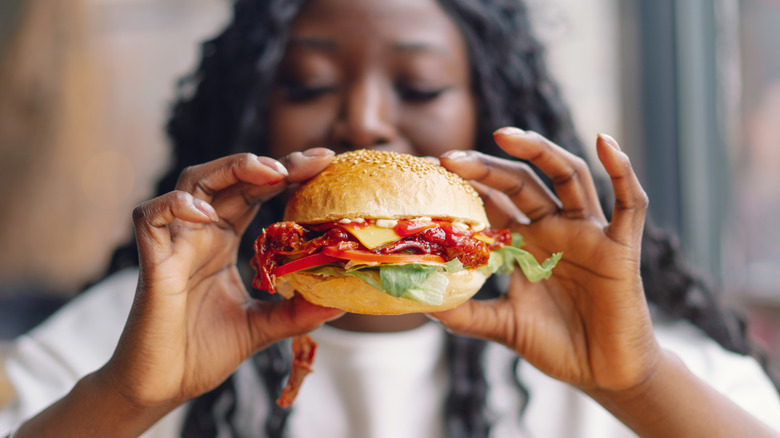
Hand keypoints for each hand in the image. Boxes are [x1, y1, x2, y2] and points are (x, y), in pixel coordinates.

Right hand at [102, 149, 344, 409]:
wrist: (161, 387)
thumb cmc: (203, 353)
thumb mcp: (263, 327)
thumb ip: (297, 312)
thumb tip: (342, 302)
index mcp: (224, 241)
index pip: (256, 192)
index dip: (287, 173)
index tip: (325, 161)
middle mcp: (200, 234)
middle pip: (230, 178)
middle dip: (270, 163)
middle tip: (310, 161)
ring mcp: (175, 243)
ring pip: (193, 182)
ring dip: (230, 169)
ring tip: (270, 173)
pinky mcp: (152, 261)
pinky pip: (151, 216)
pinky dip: (177, 205)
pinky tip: (209, 214)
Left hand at [431, 128, 659, 392]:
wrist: (604, 372)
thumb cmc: (557, 344)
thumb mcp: (503, 326)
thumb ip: (466, 315)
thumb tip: (422, 302)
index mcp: (524, 242)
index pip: (492, 200)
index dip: (465, 184)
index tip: (429, 172)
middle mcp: (554, 228)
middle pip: (521, 182)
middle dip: (487, 166)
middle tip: (451, 159)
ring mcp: (588, 233)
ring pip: (568, 176)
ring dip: (541, 151)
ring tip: (506, 136)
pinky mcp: (621, 247)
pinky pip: (629, 203)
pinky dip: (622, 171)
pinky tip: (604, 142)